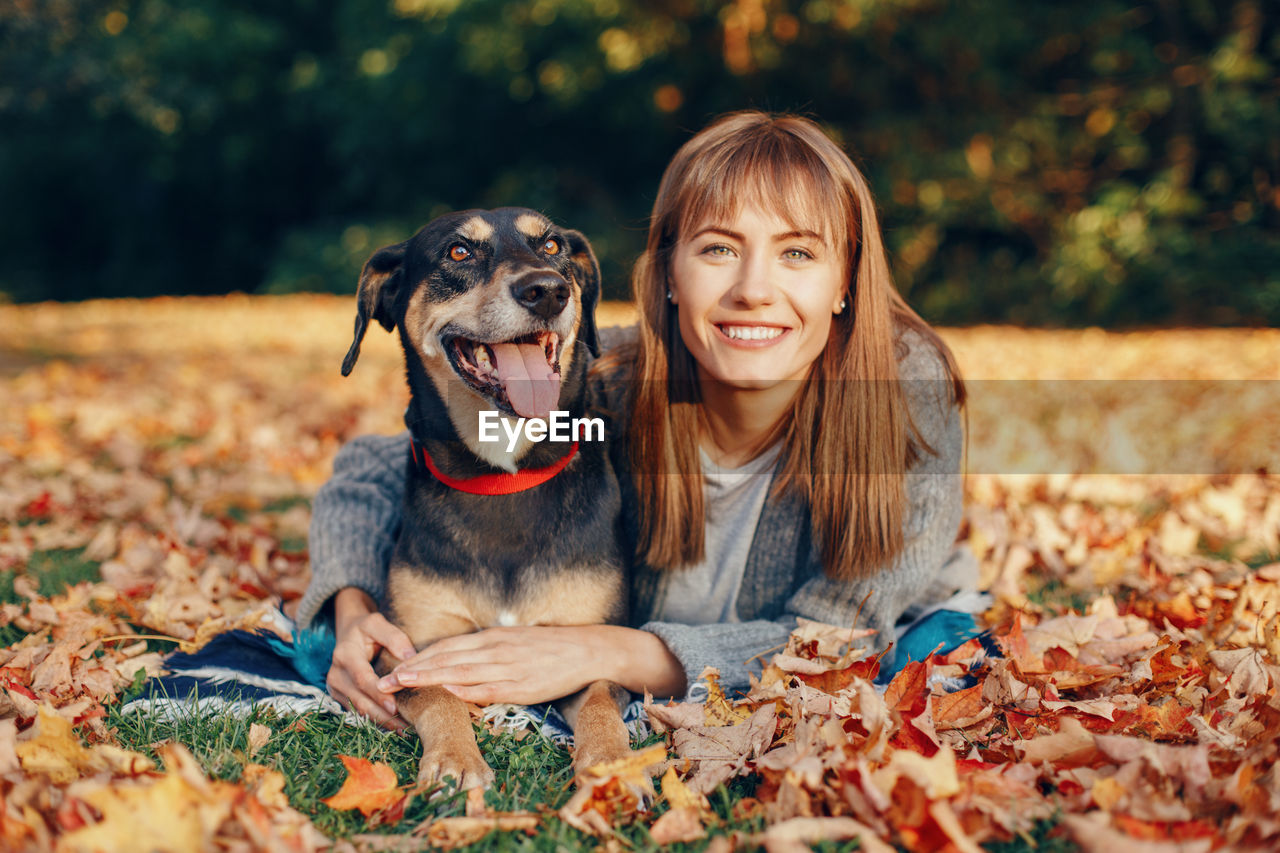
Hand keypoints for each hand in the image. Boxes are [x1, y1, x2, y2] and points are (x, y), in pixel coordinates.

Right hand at [327, 587, 417, 730]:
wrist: (347, 632)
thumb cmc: (365, 628)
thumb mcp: (377, 623)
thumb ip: (394, 637)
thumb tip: (410, 657)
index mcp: (345, 655)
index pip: (362, 679)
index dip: (378, 695)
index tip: (395, 707)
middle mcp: (336, 674)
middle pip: (359, 700)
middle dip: (381, 715)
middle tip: (404, 726)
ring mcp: (335, 687)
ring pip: (357, 710)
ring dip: (379, 721)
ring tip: (402, 730)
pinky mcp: (340, 696)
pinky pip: (357, 711)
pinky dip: (374, 719)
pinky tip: (392, 725)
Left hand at [376, 624, 687, 703]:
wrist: (588, 649)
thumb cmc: (549, 648)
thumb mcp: (513, 642)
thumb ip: (485, 653)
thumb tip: (456, 668)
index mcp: (492, 638)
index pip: (446, 648)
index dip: (418, 658)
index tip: (393, 668)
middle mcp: (496, 649)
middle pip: (447, 659)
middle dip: (413, 670)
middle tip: (383, 680)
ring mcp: (509, 667)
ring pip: (462, 672)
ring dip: (430, 678)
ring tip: (404, 684)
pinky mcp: (523, 684)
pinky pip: (491, 687)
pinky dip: (468, 689)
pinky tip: (449, 691)